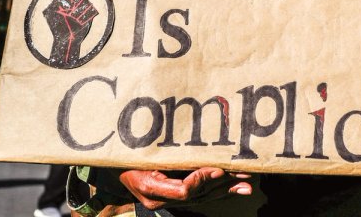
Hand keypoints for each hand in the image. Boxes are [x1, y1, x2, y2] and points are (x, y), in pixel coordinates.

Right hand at [118, 168, 251, 209]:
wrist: (113, 168)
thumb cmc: (124, 163)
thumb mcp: (138, 166)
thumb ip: (162, 176)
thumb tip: (186, 186)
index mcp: (153, 192)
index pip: (185, 191)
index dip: (202, 180)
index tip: (217, 168)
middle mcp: (165, 197)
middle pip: (200, 193)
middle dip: (224, 184)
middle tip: (246, 177)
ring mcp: (170, 196)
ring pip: (204, 194)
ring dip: (227, 188)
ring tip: (247, 185)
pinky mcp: (175, 191)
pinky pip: (200, 193)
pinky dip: (217, 189)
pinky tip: (233, 187)